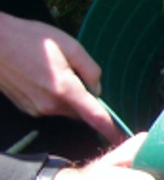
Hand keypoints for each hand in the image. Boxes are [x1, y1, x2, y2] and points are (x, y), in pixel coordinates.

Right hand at [0, 13, 122, 143]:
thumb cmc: (30, 39)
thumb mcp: (70, 46)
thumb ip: (90, 69)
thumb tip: (97, 89)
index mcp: (65, 90)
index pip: (96, 117)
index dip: (111, 131)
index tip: (123, 140)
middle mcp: (50, 105)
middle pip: (81, 113)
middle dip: (87, 102)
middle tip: (78, 77)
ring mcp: (36, 109)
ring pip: (65, 110)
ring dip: (69, 98)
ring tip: (54, 71)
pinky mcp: (26, 108)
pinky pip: (49, 107)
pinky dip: (53, 97)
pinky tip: (42, 77)